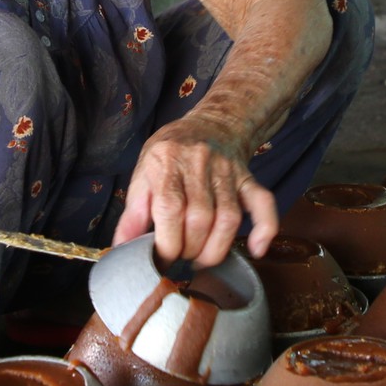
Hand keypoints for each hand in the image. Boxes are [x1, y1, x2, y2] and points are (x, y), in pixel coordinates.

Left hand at [113, 114, 277, 266]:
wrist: (211, 125)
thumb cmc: (170, 155)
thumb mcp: (143, 175)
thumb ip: (133, 213)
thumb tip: (121, 250)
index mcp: (167, 163)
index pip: (170, 209)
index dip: (167, 244)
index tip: (162, 261)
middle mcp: (199, 164)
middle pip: (200, 218)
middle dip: (190, 250)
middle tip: (181, 260)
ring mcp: (228, 172)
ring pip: (229, 218)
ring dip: (216, 249)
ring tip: (201, 260)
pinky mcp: (248, 179)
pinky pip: (263, 204)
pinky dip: (265, 229)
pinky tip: (256, 250)